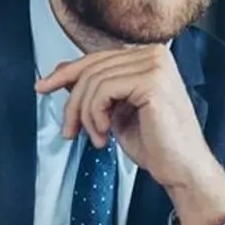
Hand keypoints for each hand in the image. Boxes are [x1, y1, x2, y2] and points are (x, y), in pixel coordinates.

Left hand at [36, 48, 224, 224]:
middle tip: (70, 131)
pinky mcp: (152, 82)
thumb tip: (61, 72)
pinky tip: (105, 134)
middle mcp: (154, 54)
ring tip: (96, 138)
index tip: (42, 87)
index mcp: (148, 57)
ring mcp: (155, 66)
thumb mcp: (115, 111)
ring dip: (85, 115)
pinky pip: (103, 91)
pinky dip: (95, 115)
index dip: (65, 73)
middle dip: (73, 102)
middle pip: (91, 68)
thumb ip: (95, 90)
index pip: (96, 58)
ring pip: (94, 80)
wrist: (182, 169)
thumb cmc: (156, 144)